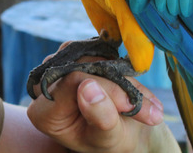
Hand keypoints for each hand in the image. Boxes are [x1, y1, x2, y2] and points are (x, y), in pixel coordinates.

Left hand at [26, 69, 178, 151]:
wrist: (120, 135)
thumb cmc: (109, 141)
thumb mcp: (108, 138)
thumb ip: (99, 117)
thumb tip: (88, 86)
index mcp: (43, 112)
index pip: (72, 81)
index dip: (106, 90)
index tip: (131, 107)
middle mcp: (44, 86)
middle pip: (83, 66)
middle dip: (119, 85)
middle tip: (149, 110)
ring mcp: (57, 68)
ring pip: (93, 56)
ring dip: (125, 77)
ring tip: (145, 104)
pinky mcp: (73, 57)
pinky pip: (99, 51)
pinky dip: (122, 69)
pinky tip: (136, 90)